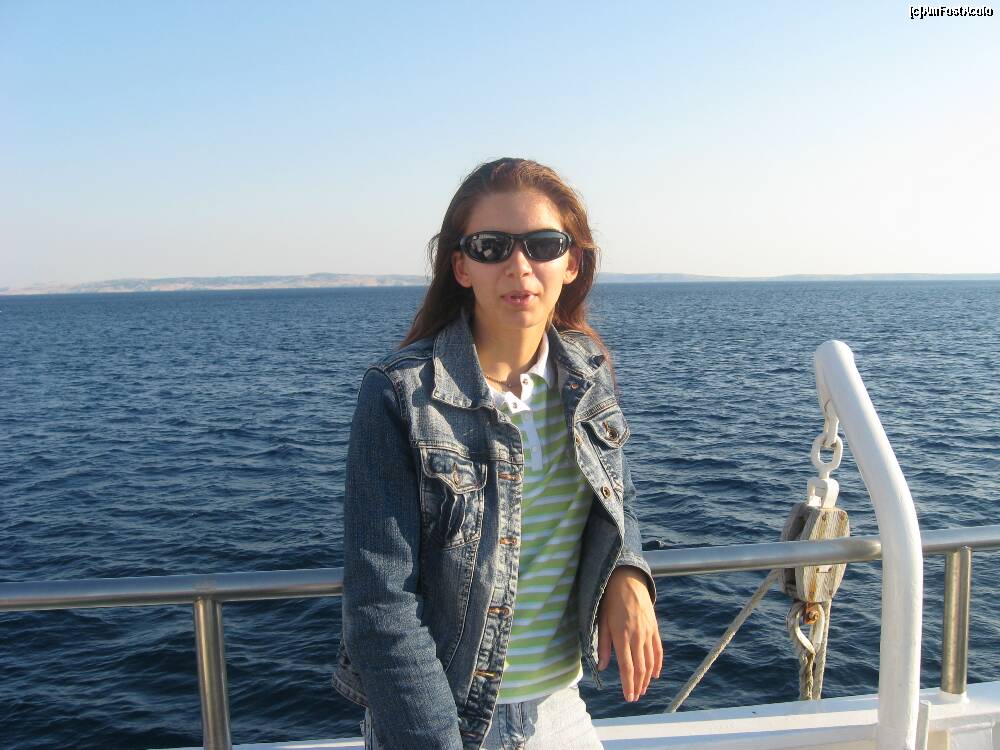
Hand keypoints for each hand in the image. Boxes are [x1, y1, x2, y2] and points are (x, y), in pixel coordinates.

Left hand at [597, 566, 661, 701]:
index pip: (627, 666)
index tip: (628, 697)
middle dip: (638, 685)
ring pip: (650, 661)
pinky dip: (658, 664)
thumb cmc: (610, 601)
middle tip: (635, 697)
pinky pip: (658, 650)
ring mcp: (648, 632)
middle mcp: (637, 636)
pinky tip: (655, 674)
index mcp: (622, 635)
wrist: (627, 581)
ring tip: (642, 689)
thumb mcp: (602, 622)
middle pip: (640, 667)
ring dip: (647, 677)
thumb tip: (601, 667)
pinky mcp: (654, 628)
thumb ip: (602, 645)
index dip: (628, 684)